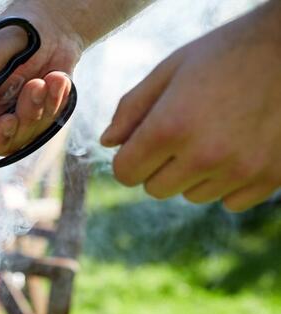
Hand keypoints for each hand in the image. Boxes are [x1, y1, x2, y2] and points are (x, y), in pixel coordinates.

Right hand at [0, 2, 83, 159]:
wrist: (50, 26)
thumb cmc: (9, 38)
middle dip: (7, 132)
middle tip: (11, 117)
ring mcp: (17, 121)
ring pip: (24, 137)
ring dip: (34, 109)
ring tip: (42, 80)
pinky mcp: (41, 119)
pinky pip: (48, 124)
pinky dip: (54, 102)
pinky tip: (56, 79)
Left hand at [100, 3, 280, 211]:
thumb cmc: (226, 54)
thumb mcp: (170, 70)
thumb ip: (132, 108)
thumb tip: (108, 142)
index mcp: (171, 127)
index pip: (126, 173)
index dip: (129, 158)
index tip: (142, 143)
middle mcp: (204, 155)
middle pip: (156, 189)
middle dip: (159, 167)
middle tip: (182, 134)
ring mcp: (240, 170)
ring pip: (193, 196)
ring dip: (196, 174)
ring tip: (216, 135)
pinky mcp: (269, 177)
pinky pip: (231, 201)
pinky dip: (230, 182)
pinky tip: (240, 148)